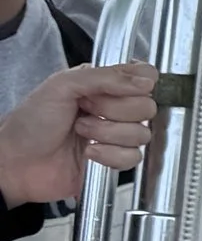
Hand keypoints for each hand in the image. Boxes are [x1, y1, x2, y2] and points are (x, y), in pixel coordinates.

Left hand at [0, 63, 160, 207]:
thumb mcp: (63, 85)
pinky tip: (88, 153)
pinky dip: (110, 155)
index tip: (112, 91)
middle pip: (146, 107)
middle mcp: (112, 108)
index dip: (136, 86)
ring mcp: (114, 135)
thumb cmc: (30, 123)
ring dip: (107, 134)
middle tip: (86, 111)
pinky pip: (133, 158)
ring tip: (80, 132)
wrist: (16, 163)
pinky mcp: (114, 161)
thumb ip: (106, 76)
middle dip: (114, 112)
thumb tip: (145, 79)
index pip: (144, 78)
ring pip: (141, 133)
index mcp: (102, 84)